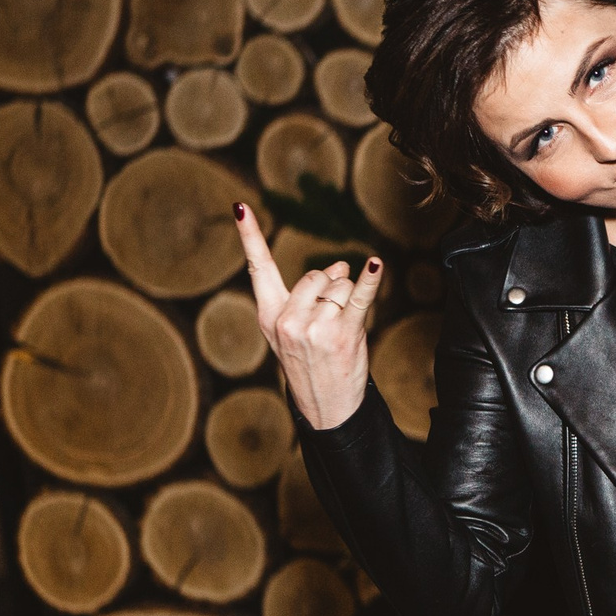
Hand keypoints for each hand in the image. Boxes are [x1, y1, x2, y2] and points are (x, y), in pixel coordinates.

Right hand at [233, 201, 384, 428]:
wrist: (326, 408)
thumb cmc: (311, 365)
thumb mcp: (295, 332)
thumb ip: (310, 295)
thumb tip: (340, 265)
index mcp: (269, 316)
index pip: (257, 268)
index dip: (250, 237)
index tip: (240, 208)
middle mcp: (288, 320)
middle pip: (315, 274)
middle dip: (329, 286)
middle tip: (331, 316)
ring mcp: (315, 327)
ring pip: (339, 284)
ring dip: (347, 297)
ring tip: (342, 327)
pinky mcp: (345, 333)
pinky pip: (360, 297)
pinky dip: (370, 280)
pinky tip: (375, 264)